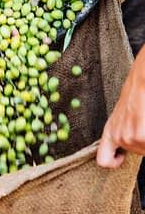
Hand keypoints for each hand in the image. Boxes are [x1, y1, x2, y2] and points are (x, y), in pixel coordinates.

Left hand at [97, 45, 144, 167]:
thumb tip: (123, 150)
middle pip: (137, 153)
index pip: (103, 160)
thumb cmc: (135, 97)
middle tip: (143, 122)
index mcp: (109, 132)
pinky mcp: (140, 136)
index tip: (123, 156)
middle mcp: (116, 137)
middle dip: (144, 141)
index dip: (114, 162)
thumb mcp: (123, 116)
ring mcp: (128, 138)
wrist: (140, 81)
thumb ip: (122, 132)